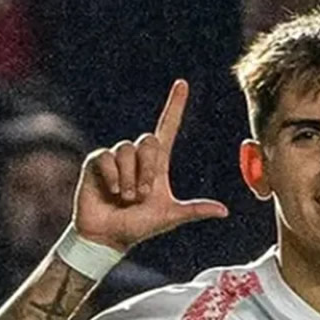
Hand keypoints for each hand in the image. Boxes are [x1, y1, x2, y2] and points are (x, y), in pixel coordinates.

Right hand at [72, 80, 228, 251]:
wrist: (108, 236)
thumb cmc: (138, 226)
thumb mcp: (169, 216)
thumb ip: (194, 210)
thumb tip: (224, 211)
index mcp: (157, 163)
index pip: (167, 127)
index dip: (175, 106)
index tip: (183, 83)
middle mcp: (137, 156)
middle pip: (148, 140)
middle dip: (147, 170)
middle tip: (140, 195)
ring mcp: (116, 158)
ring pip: (127, 150)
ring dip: (129, 178)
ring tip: (125, 197)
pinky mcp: (96, 162)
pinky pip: (107, 158)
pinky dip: (112, 177)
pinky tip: (111, 191)